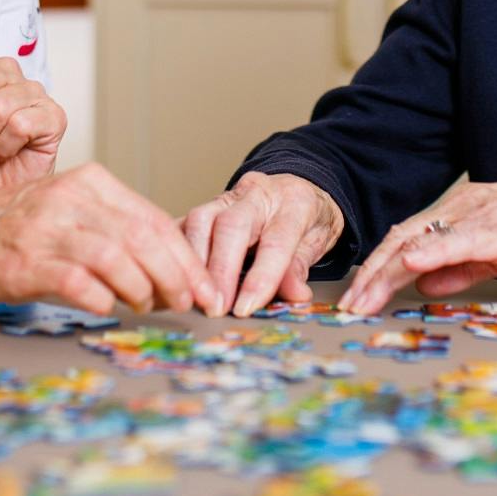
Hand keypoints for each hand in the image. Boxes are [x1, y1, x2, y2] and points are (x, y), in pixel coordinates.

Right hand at [0, 162, 218, 315]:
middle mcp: (71, 198)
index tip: (205, 287)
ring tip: (152, 308)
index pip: (155, 219)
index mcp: (89, 182)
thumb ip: (111, 227)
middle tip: (190, 304)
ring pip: (120, 259)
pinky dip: (104, 300)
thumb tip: (168, 268)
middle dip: (178, 277)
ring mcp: (47, 229)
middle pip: (145, 238)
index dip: (187, 258)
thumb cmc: (8, 227)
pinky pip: (80, 283)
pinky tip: (110, 309)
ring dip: (146, 291)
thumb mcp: (66, 209)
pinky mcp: (26, 262)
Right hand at [182, 172, 344, 316]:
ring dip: (196, 262)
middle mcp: (257, 194)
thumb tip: (295, 295)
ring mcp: (228, 196)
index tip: (246, 308)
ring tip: (196, 296)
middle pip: (232, 226)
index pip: (276, 240)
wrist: (296, 188)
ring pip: (201, 220)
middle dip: (221, 270)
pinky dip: (180, 250)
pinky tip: (179, 275)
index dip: (261, 277)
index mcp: (294, 202)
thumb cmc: (306, 219)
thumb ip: (301, 267)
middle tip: (216, 306)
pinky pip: (185, 222)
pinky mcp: (206, 205)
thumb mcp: (317, 241)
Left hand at [339, 181, 496, 315]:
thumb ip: (458, 267)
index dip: (378, 266)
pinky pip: (458, 239)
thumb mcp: (494, 253)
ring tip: (366, 297)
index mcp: (460, 211)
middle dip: (372, 274)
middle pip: (403, 239)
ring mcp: (479, 216)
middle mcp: (462, 207)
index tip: (360, 296)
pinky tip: (410, 265)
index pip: (407, 237)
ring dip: (388, 271)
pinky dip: (430, 251)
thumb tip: (423, 286)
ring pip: (421, 241)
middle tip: (351, 304)